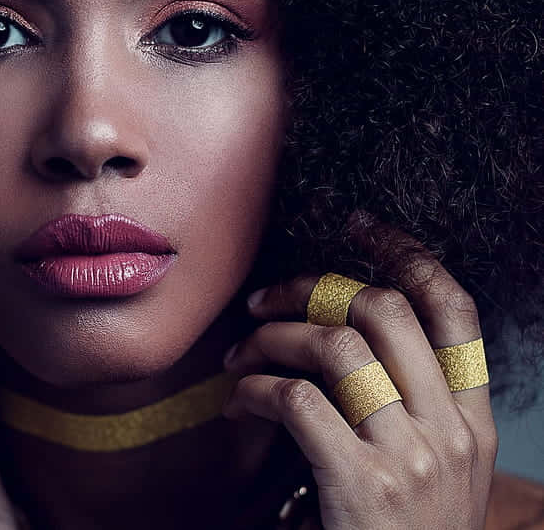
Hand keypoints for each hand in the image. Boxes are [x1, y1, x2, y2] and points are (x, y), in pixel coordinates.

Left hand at [221, 222, 497, 528]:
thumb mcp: (433, 470)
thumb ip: (409, 403)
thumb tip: (338, 327)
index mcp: (471, 422)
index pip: (454, 310)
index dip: (408, 254)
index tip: (362, 226)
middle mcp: (450, 432)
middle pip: (383, 311)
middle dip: (313, 288)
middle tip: (265, 299)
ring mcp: (411, 458)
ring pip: (333, 346)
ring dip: (271, 338)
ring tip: (240, 356)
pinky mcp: (362, 485)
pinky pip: (297, 400)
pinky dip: (256, 388)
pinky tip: (240, 403)